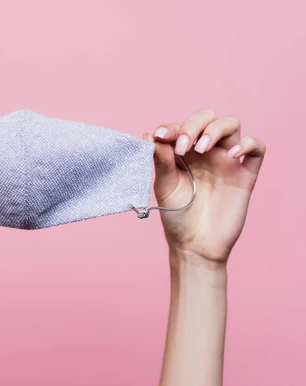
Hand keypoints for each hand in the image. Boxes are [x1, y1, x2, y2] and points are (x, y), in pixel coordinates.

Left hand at [145, 108, 265, 264]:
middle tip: (183, 147)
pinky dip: (248, 144)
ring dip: (215, 129)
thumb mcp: (164, 187)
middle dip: (194, 124)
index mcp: (183, 153)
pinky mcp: (245, 175)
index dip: (171, 127)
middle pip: (207, 118)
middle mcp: (206, 152)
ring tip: (201, 148)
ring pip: (231, 125)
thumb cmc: (176, 216)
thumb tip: (150, 135)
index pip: (180, 127)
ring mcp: (227, 161)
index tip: (159, 136)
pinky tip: (232, 156)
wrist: (194, 245)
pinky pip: (257, 149)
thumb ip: (160, 161)